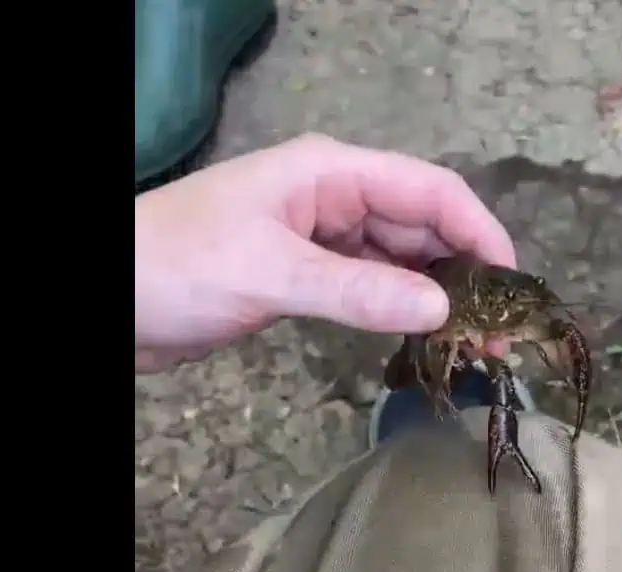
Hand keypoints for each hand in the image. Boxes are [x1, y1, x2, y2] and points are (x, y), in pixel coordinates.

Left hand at [135, 134, 515, 371]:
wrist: (109, 299)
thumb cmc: (178, 266)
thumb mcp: (270, 274)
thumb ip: (357, 292)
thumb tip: (442, 313)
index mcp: (331, 173)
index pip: (430, 191)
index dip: (480, 232)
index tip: (512, 287)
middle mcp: (335, 197)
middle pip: (423, 227)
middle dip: (465, 276)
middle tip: (499, 338)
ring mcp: (322, 237)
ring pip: (401, 261)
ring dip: (437, 299)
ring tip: (475, 348)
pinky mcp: (307, 274)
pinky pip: (371, 287)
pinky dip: (400, 311)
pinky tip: (426, 341)